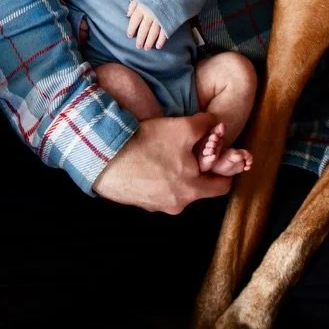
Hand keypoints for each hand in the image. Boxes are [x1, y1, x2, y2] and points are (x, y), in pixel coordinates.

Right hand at [91, 113, 231, 212]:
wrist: (103, 156)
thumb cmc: (146, 144)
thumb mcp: (182, 128)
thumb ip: (205, 125)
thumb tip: (215, 123)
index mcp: (192, 191)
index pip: (222, 186)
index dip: (226, 169)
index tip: (221, 156)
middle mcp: (175, 205)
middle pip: (197, 188)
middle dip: (197, 170)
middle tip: (190, 150)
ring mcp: (154, 205)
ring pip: (175, 189)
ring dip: (175, 173)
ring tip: (165, 152)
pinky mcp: (136, 200)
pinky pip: (154, 189)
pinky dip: (155, 177)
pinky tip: (146, 159)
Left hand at [126, 0, 167, 49]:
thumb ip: (134, 4)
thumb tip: (127, 15)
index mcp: (143, 6)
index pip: (135, 20)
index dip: (131, 28)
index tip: (130, 36)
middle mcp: (150, 13)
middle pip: (144, 28)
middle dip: (140, 38)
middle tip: (138, 46)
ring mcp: (160, 18)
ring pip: (153, 32)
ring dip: (149, 41)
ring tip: (146, 48)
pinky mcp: (169, 20)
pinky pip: (164, 32)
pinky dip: (161, 40)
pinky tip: (158, 46)